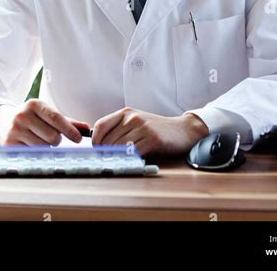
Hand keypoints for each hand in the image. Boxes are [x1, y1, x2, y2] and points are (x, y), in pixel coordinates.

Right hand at [0, 98, 88, 145]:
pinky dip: (36, 152)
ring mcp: (15, 130)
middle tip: (51, 138)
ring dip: (46, 147)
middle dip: (56, 140)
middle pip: (52, 136)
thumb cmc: (29, 118)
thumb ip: (66, 121)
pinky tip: (30, 145)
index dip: (69, 129)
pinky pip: (32, 154)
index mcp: (34, 104)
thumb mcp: (45, 114)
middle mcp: (23, 115)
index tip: (79, 138)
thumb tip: (85, 128)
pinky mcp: (9, 145)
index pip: (56, 118)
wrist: (0, 122)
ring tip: (38, 140)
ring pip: (43, 147)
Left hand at [92, 107, 208, 156]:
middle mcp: (133, 118)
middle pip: (108, 140)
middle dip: (104, 154)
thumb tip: (99, 146)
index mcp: (126, 112)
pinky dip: (129, 160)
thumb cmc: (156, 129)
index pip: (101, 125)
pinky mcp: (153, 139)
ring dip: (115, 159)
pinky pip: (134, 153)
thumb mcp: (136, 123)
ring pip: (119, 148)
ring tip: (116, 164)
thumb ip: (120, 130)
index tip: (96, 151)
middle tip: (104, 163)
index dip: (95, 141)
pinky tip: (130, 163)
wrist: (182, 130)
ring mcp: (143, 128)